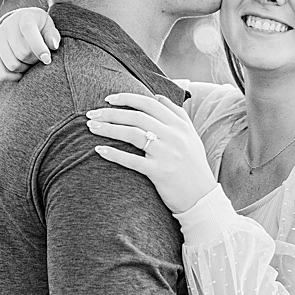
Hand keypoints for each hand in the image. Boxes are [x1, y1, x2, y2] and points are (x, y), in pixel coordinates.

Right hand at [0, 7, 59, 91]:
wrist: (16, 25)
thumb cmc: (38, 27)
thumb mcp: (47, 26)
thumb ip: (52, 35)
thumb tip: (53, 45)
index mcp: (24, 18)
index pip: (29, 31)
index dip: (39, 47)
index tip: (47, 59)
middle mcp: (7, 27)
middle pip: (22, 53)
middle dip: (34, 60)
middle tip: (38, 59)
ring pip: (12, 65)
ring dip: (24, 69)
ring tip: (29, 63)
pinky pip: (2, 73)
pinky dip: (13, 77)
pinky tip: (20, 72)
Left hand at [88, 92, 218, 213]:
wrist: (202, 198)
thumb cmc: (193, 166)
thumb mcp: (191, 136)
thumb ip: (177, 114)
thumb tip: (157, 96)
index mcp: (180, 125)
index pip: (149, 104)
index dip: (127, 98)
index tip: (108, 98)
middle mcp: (174, 136)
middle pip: (137, 117)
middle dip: (111, 113)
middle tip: (91, 113)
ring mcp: (167, 154)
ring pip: (133, 134)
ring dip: (109, 129)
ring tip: (91, 127)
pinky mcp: (160, 172)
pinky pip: (132, 160)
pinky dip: (114, 154)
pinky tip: (100, 150)